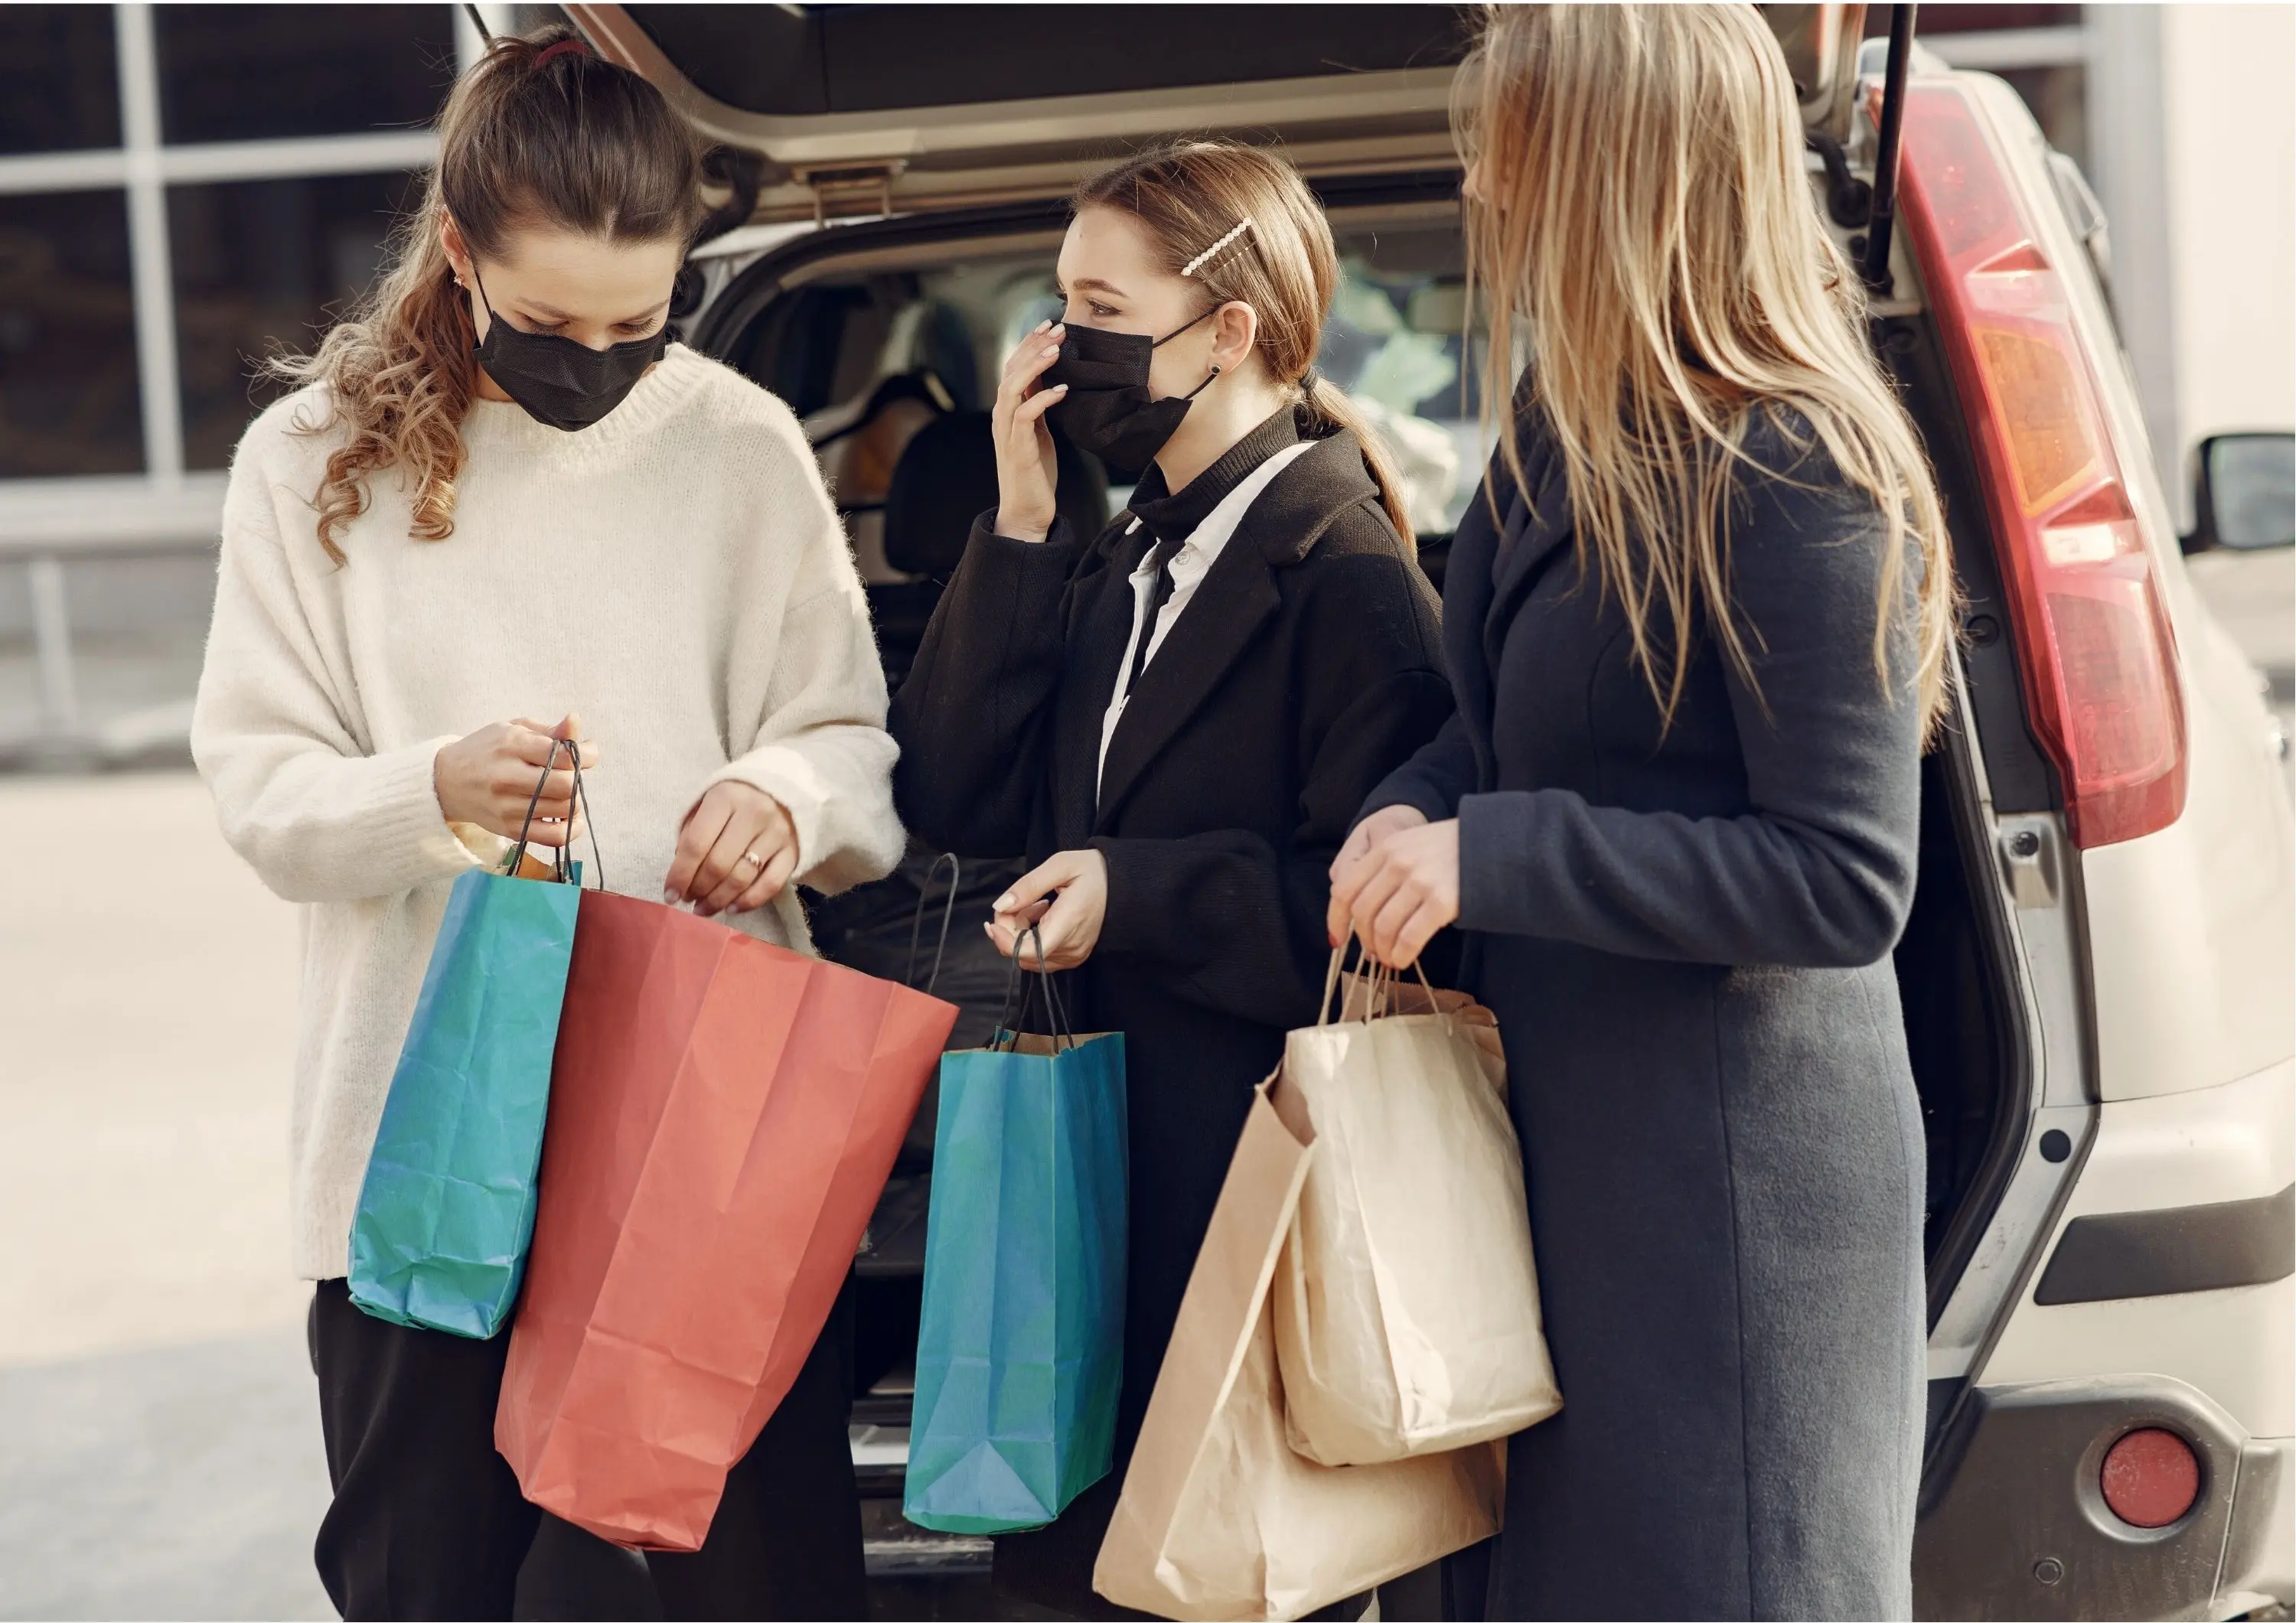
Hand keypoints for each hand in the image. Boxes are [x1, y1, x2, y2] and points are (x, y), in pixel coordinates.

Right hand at [433, 714, 597, 845]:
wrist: (446, 781)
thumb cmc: (487, 750)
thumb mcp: (514, 729)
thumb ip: (550, 730)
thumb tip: (576, 722)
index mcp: (511, 746)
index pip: (564, 755)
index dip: (586, 755)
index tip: (587, 753)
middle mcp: (508, 777)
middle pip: (566, 785)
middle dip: (577, 778)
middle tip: (570, 774)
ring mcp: (508, 807)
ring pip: (564, 810)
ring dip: (574, 801)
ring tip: (565, 792)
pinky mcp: (510, 830)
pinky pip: (554, 837)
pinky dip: (571, 829)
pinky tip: (569, 817)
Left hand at [667, 782, 797, 916]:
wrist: (781, 790)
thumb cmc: (735, 800)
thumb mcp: (707, 804)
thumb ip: (691, 833)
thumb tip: (681, 874)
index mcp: (725, 797)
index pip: (696, 843)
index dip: (680, 874)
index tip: (670, 894)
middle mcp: (754, 813)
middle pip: (719, 864)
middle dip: (698, 889)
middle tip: (689, 900)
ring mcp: (777, 833)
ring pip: (742, 877)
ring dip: (718, 900)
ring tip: (704, 909)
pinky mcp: (793, 851)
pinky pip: (770, 885)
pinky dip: (749, 901)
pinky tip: (732, 908)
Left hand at [987, 849, 1106, 970]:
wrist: (1123, 884)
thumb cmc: (1093, 871)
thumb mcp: (1060, 866)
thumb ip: (1028, 886)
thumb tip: (999, 906)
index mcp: (1067, 925)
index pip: (1026, 951)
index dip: (1003, 939)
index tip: (993, 919)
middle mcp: (1070, 948)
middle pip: (1022, 952)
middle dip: (1009, 927)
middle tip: (1019, 899)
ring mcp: (1073, 955)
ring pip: (1028, 955)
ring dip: (1020, 931)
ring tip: (1036, 905)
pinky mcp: (1074, 957)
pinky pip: (1041, 955)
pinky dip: (1032, 937)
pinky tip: (1043, 916)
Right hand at [990, 320, 1066, 541]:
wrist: (1026, 511)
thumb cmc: (1035, 472)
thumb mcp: (1039, 431)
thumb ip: (1038, 405)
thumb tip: (1051, 379)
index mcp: (1007, 410)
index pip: (1014, 366)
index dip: (1029, 343)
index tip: (1049, 324)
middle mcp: (1002, 416)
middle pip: (1011, 370)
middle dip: (1034, 346)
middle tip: (1057, 329)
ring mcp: (1006, 432)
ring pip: (1012, 387)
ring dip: (1034, 366)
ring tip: (1056, 350)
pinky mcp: (1017, 448)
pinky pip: (1025, 416)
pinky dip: (1042, 399)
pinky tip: (1061, 390)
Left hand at [1332, 817, 1459, 968]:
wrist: (1494, 845)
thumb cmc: (1451, 850)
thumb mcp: (1410, 845)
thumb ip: (1384, 869)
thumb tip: (1361, 914)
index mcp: (1385, 848)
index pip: (1345, 888)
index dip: (1336, 919)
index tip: (1337, 939)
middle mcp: (1398, 862)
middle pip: (1363, 912)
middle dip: (1364, 940)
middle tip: (1375, 952)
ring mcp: (1419, 881)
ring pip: (1383, 928)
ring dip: (1383, 951)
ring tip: (1391, 959)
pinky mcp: (1441, 902)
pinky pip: (1409, 938)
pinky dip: (1401, 955)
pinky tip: (1404, 960)